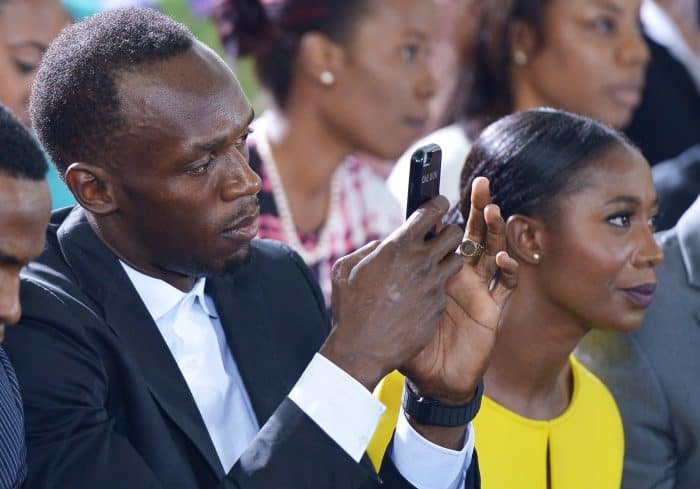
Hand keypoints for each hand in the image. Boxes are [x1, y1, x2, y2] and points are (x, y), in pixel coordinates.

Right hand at [321, 196, 463, 390]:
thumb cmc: (350, 309)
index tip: (438, 203)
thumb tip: (384, 243)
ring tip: (435, 264)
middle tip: (439, 237)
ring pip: (457, 260)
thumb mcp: (346, 270)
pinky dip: (437, 287)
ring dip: (448, 258)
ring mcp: (432, 285)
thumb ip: (368, 250)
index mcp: (397, 246)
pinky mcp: (438, 306)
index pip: (431, 211)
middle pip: (453, 233)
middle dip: (448, 232)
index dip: (437, 203)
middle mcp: (420, 262)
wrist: (362, 349)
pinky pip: (445, 288)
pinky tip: (423, 294)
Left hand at [402, 177, 517, 404]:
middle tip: (479, 186)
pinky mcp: (491, 309)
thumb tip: (375, 245)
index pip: (442, 233)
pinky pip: (507, 285)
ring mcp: (477, 290)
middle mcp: (458, 275)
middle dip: (477, 209)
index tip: (441, 190)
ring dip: (494, 230)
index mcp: (433, 270)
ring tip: (492, 210)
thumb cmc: (406, 342)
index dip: (445, 212)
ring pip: (492, 251)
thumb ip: (382, 277)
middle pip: (471, 233)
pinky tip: (501, 257)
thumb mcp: (389, 305)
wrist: (430, 377)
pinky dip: (508, 269)